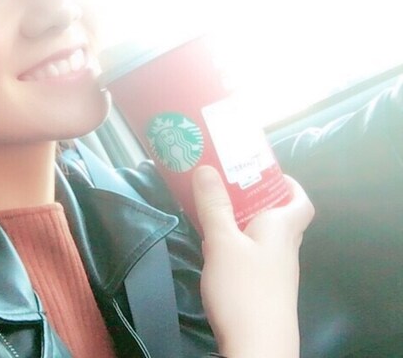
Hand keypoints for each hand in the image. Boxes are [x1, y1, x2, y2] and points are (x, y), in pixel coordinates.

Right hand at [192, 166, 313, 357]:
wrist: (258, 350)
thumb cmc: (244, 289)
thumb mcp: (222, 242)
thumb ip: (215, 205)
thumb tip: (207, 167)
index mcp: (281, 230)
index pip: (300, 201)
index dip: (288, 184)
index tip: (264, 172)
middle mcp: (285, 249)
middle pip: (281, 217)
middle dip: (258, 199)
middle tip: (231, 185)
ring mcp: (277, 274)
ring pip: (265, 238)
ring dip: (245, 222)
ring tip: (217, 212)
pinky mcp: (265, 292)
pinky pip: (255, 257)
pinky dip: (239, 246)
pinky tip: (217, 252)